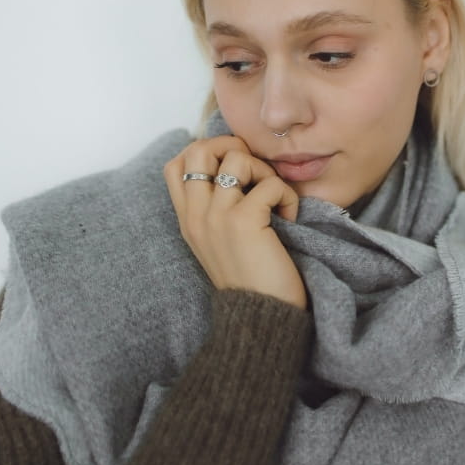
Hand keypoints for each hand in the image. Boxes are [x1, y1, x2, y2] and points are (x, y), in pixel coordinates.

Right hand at [164, 135, 306, 309]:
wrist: (262, 317)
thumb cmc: (250, 277)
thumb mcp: (218, 241)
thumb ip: (215, 208)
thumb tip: (236, 168)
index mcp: (187, 219)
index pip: (175, 164)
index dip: (204, 152)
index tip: (231, 168)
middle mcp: (195, 214)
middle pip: (198, 148)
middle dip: (230, 147)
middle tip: (253, 171)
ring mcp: (216, 216)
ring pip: (237, 158)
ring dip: (264, 170)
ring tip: (273, 196)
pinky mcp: (243, 221)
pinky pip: (269, 183)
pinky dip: (287, 195)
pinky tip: (289, 216)